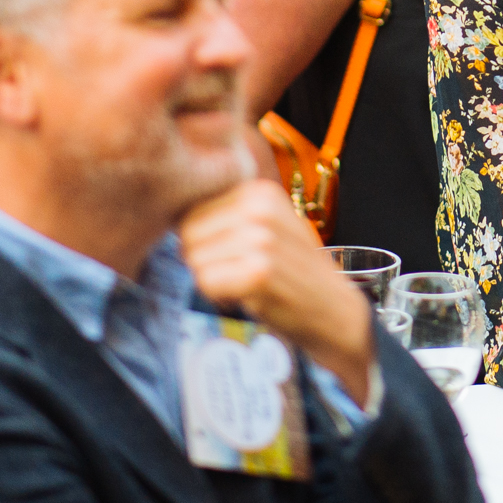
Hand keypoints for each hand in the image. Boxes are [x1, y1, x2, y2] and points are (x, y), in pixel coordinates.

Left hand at [178, 178, 375, 402]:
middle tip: (242, 273)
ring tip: (249, 284)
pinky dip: (221, 296)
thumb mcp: (268, 227)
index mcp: (260, 191)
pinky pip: (207, 283)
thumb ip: (227, 214)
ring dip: (215, 281)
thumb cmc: (293, 274)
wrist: (335, 312)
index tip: (237, 255)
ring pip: (194, 261)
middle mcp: (261, 207)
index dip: (204, 242)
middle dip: (205, 261)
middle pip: (188, 235)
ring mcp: (261, 238)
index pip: (192, 212)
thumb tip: (167, 213)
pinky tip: (250, 296)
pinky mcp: (259, 271)